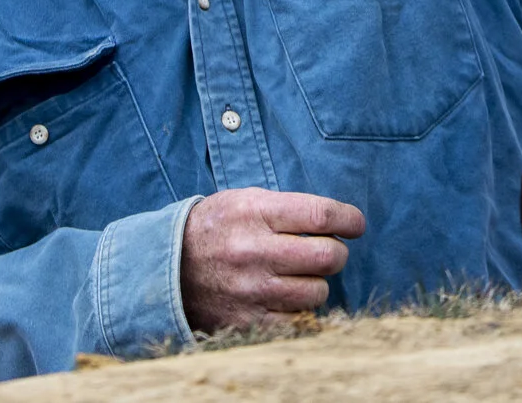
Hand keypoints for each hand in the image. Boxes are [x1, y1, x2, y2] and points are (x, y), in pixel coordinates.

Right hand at [181, 187, 364, 331]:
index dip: (349, 219)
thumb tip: (338, 220)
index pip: (320, 215)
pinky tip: (286, 297)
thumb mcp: (245, 200)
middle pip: (327, 256)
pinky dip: (298, 310)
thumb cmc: (217, 227)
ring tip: (300, 275)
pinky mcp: (246, 320)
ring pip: (316, 291)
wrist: (166, 267)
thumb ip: (289, 208)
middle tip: (329, 251)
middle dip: (337, 253)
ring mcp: (250, 289)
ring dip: (317, 283)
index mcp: (255, 213)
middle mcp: (254, 251)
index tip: (355, 224)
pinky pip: (296, 321)